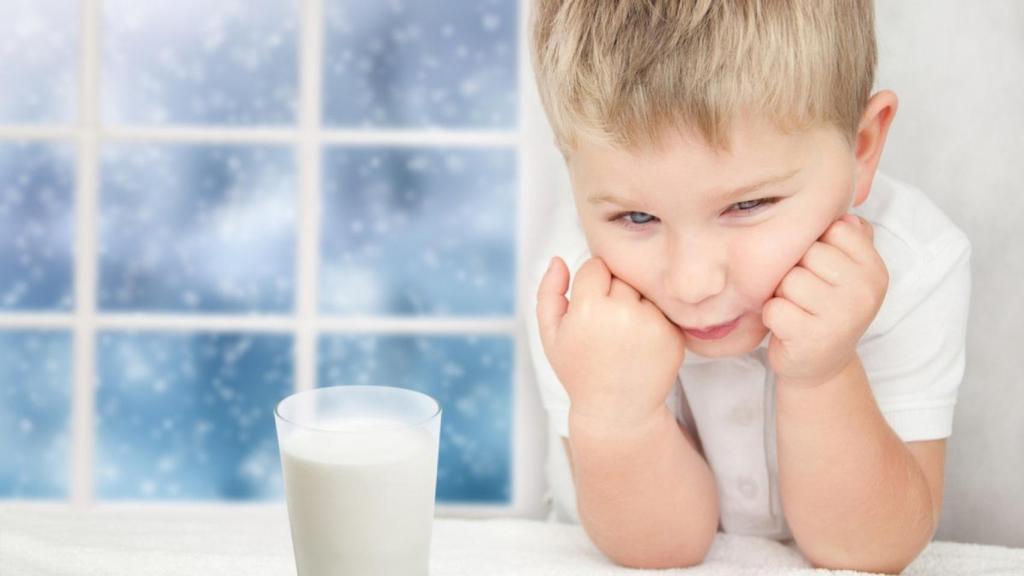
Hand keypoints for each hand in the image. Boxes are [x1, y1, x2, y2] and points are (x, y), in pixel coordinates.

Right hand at [536, 256, 686, 425]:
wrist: (618, 411)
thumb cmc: (580, 370)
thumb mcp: (551, 335)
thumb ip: (548, 293)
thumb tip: (558, 259)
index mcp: (589, 309)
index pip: (595, 265)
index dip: (590, 285)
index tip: (589, 307)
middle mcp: (624, 313)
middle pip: (621, 274)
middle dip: (614, 291)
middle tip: (606, 324)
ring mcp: (653, 324)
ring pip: (643, 289)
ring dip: (635, 303)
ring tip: (624, 334)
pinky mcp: (674, 335)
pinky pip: (662, 308)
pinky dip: (653, 319)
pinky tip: (641, 344)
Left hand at [762, 214, 888, 387]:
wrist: (819, 366)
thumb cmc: (824, 309)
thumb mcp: (845, 271)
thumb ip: (848, 236)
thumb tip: (843, 205)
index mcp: (875, 269)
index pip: (832, 228)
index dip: (814, 246)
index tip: (820, 269)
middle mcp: (865, 291)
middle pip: (806, 252)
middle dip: (794, 271)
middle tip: (805, 295)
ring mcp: (841, 317)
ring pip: (787, 280)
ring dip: (781, 295)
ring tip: (797, 310)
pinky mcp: (812, 338)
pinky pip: (773, 308)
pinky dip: (771, 317)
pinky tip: (788, 327)